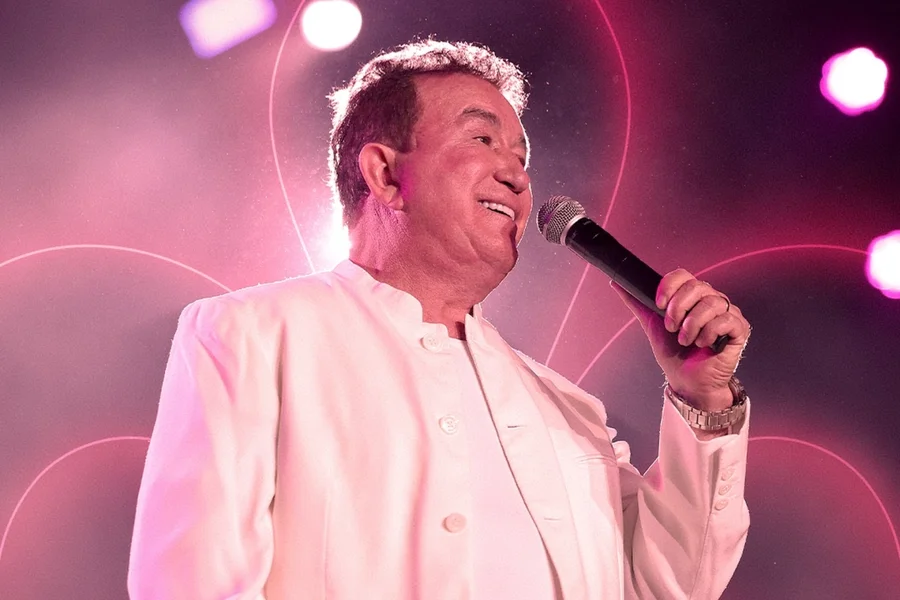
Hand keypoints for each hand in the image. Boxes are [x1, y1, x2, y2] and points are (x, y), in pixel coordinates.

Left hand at [611, 269, 750, 410]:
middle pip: (697, 286)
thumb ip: (638, 302)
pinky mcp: (739, 329)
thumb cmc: (674, 354)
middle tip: (671, 328)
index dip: (669, 286)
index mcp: (691, 296)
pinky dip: (709, 332)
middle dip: (678, 308)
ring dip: (692, 324)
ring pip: (712, 303)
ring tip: (685, 340)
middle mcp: (711, 300)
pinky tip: (703, 343)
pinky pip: (727, 320)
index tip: (659, 304)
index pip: (683, 275)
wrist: (687, 381)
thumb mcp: (652, 324)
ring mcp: (727, 313)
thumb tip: (617, 283)